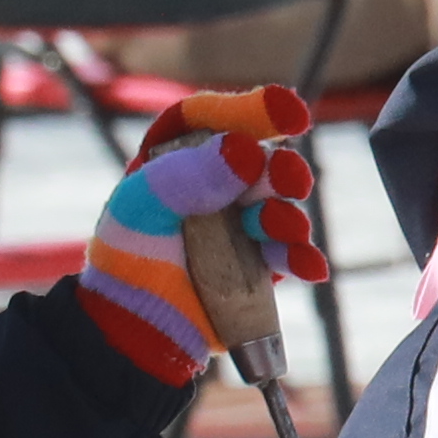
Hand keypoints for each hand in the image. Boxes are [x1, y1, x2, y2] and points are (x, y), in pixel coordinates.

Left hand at [76, 87, 328, 381]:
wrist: (132, 328)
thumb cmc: (127, 258)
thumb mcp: (142, 207)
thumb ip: (189, 175)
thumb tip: (247, 151)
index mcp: (178, 156)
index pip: (217, 118)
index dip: (256, 109)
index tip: (290, 113)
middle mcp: (216, 184)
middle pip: (263, 162)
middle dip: (280, 170)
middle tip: (288, 181)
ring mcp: (241, 224)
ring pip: (283, 206)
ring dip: (286, 216)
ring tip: (272, 229)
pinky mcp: (258, 264)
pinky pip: (291, 253)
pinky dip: (303, 257)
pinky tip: (309, 267)